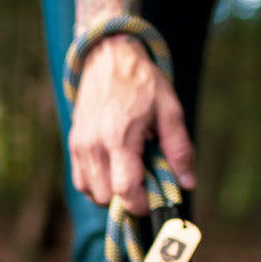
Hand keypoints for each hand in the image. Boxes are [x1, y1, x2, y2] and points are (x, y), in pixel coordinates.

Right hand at [68, 35, 193, 215]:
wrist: (108, 57)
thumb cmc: (142, 82)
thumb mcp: (170, 111)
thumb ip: (179, 149)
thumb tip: (187, 183)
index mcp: (118, 137)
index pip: (125, 190)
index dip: (140, 204)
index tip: (154, 200)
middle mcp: (93, 145)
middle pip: (106, 197)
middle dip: (127, 198)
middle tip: (146, 182)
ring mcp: (79, 145)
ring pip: (91, 192)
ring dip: (111, 192)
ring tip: (129, 172)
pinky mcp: (73, 144)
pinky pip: (80, 180)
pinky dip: (97, 184)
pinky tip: (114, 169)